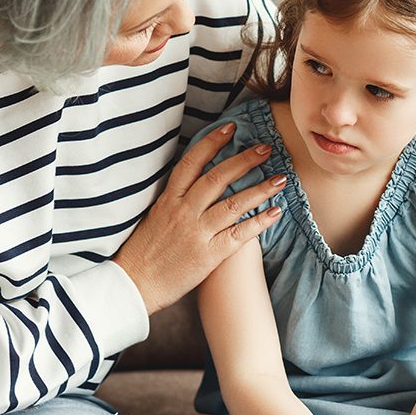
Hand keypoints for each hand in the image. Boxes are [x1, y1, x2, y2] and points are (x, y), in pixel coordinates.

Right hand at [113, 122, 284, 313]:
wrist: (134, 285)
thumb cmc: (143, 254)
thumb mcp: (153, 217)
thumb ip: (175, 201)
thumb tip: (194, 185)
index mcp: (168, 200)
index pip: (192, 163)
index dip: (212, 143)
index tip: (231, 129)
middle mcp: (183, 212)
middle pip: (218, 178)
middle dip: (244, 161)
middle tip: (265, 149)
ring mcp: (197, 233)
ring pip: (234, 204)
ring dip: (260, 189)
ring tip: (280, 179)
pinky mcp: (208, 255)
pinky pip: (239, 234)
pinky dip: (259, 222)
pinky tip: (275, 212)